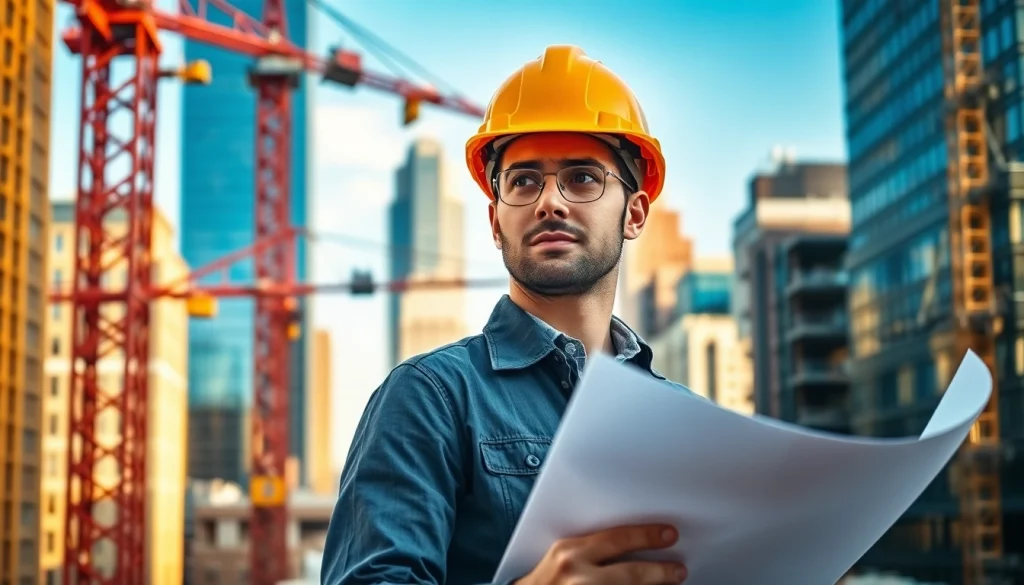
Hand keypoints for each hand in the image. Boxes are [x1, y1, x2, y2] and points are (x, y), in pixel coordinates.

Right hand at [516, 523, 686, 584]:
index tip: (669, 534)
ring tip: (670, 583)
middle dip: (660, 572)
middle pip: (631, 574)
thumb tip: (631, 540)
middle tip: (678, 570)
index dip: (647, 536)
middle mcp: (577, 576)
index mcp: (570, 552)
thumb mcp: (562, 554)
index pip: (618, 539)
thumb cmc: (545, 578)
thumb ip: (591, 546)